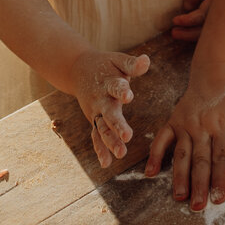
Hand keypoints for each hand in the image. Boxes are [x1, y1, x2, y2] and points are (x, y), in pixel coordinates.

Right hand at [71, 49, 150, 167]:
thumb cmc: (105, 66)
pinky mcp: (94, 120)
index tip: (128, 95)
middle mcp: (100, 99)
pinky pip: (96, 136)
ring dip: (110, 141)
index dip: (121, 91)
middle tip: (127, 136)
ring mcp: (96, 112)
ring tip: (121, 153)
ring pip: (102, 128)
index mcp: (108, 83)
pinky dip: (100, 149)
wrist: (78, 70)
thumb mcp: (118, 60)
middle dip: (118, 125)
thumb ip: (132, 64)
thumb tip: (146, 60)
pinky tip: (106, 163)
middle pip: (109, 113)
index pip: (115, 87)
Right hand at [144, 61, 224, 210]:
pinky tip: (150, 172)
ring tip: (180, 196)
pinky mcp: (174, 121)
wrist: (217, 73)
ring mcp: (186, 124)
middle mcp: (202, 126)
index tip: (219, 198)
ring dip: (180, 176)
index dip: (220, 178)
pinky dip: (155, 155)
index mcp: (223, 124)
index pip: (222, 156)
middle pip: (201, 159)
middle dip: (199, 184)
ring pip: (182, 154)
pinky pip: (162, 139)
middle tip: (197, 206)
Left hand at [170, 0, 224, 41]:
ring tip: (176, 33)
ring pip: (210, 32)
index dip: (188, 21)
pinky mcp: (224, 15)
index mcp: (220, 0)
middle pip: (206, 30)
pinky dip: (198, 31)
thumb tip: (186, 8)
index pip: (202, 16)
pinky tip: (188, 30)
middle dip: (188, 34)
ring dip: (191, 35)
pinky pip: (212, 27)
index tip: (175, 20)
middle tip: (174, 32)